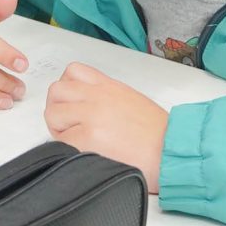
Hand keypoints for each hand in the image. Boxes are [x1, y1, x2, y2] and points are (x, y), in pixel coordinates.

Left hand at [43, 64, 165, 191]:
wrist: (172, 150)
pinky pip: (61, 140)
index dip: (67, 89)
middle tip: (70, 126)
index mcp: (108, 86)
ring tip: (77, 140)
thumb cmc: (158, 133)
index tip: (73, 104)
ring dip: (60, 128)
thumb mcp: (131, 100)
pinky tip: (85, 153)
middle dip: (58, 109)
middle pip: (56, 91)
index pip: (72, 72)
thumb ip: (106, 97)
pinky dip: (68, 148)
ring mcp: (91, 115)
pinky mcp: (87, 138)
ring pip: (52, 114)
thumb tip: (86, 106)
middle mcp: (97, 96)